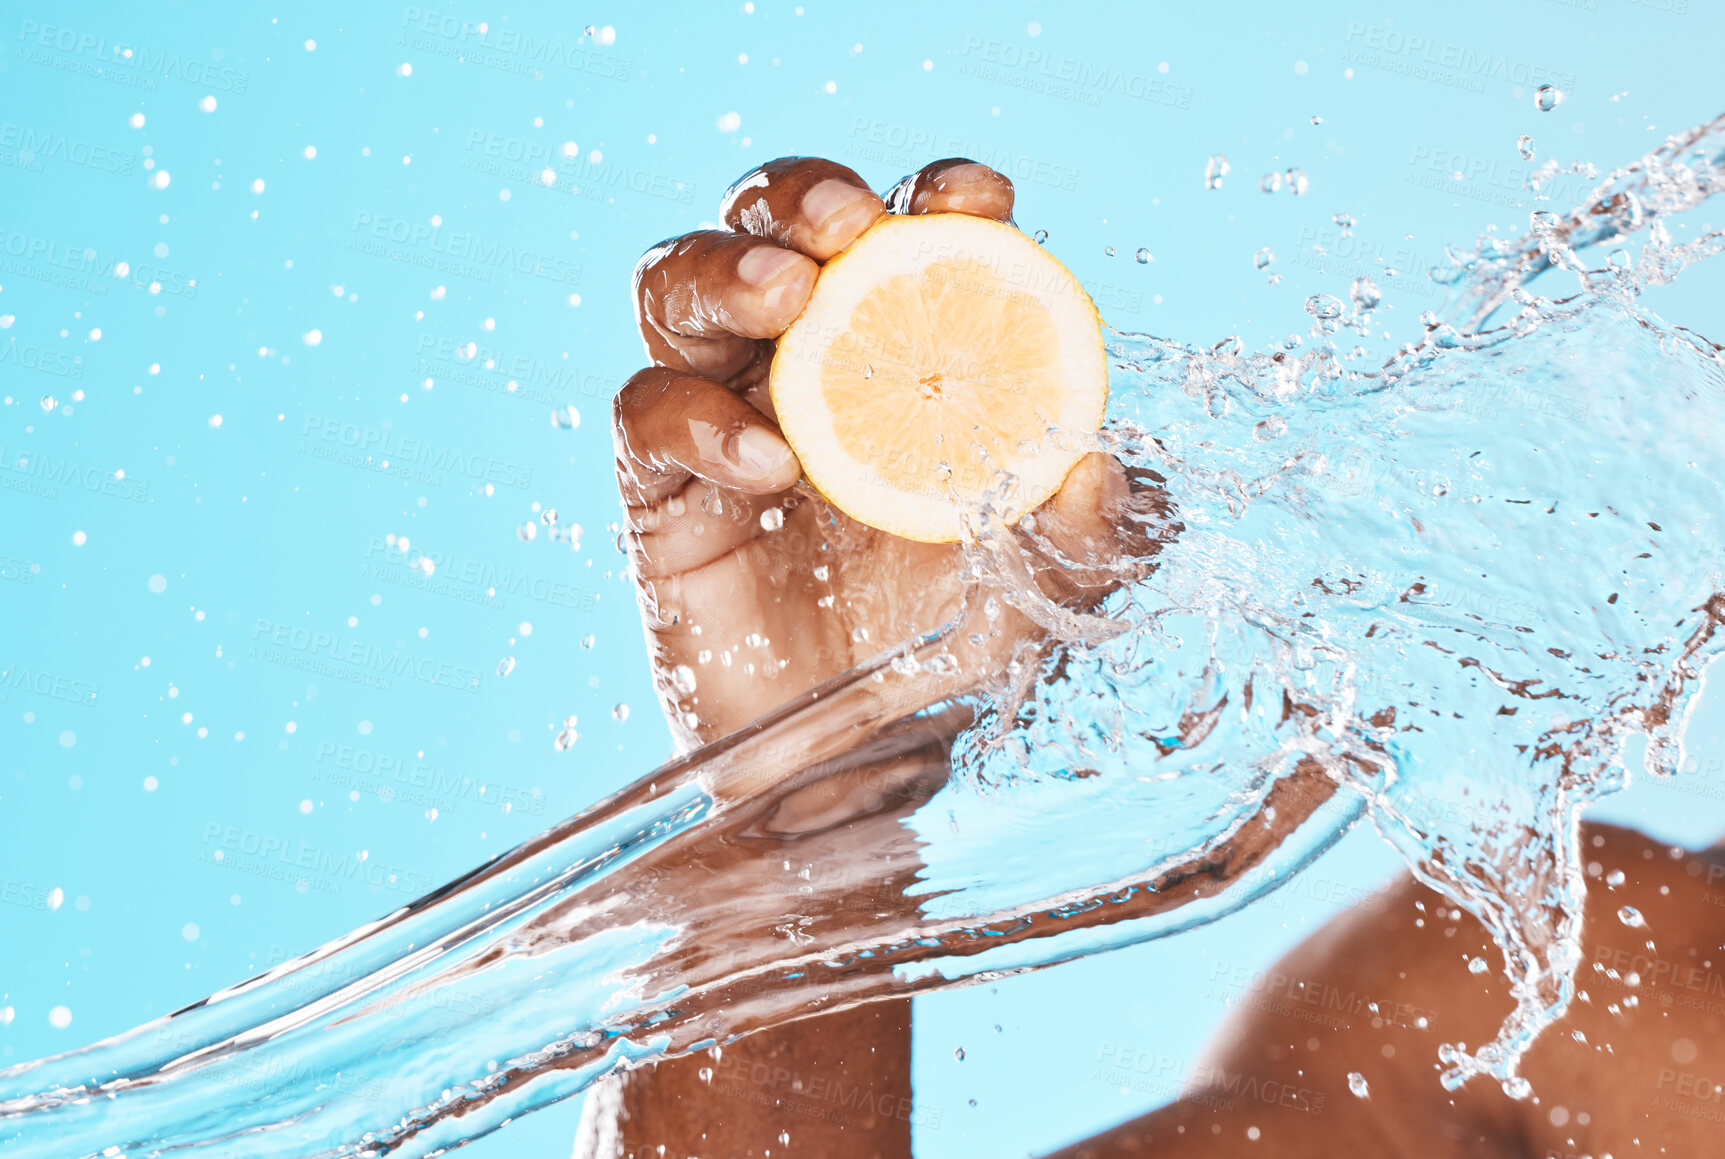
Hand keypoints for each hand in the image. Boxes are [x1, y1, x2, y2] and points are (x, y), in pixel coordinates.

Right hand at [614, 156, 1153, 748]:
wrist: (859, 766)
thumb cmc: (950, 653)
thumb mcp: (1051, 592)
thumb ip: (1093, 534)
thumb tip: (1103, 467)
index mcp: (902, 352)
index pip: (906, 235)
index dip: (936, 196)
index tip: (980, 202)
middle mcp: (804, 364)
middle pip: (770, 224)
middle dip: (802, 196)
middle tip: (850, 228)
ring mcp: (722, 417)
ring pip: (677, 287)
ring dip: (724, 269)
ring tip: (784, 298)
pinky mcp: (660, 491)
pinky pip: (646, 416)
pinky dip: (698, 421)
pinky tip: (767, 466)